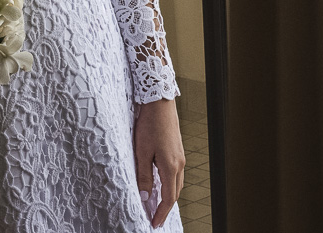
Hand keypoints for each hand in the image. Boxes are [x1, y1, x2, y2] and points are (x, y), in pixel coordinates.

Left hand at [133, 98, 184, 228]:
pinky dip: (170, 185)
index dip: (161, 213)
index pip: (168, 198)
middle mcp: (179, 164)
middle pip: (175, 193)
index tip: (154, 223)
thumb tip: (145, 197)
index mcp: (170, 166)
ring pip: (177, 184)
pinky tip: (161, 185)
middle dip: (166, 208)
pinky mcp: (178, 151)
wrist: (160, 103)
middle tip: (155, 219)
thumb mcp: (142, 152)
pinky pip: (176, 174)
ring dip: (169, 197)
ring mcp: (180, 157)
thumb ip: (144, 176)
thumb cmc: (149, 126)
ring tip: (157, 206)